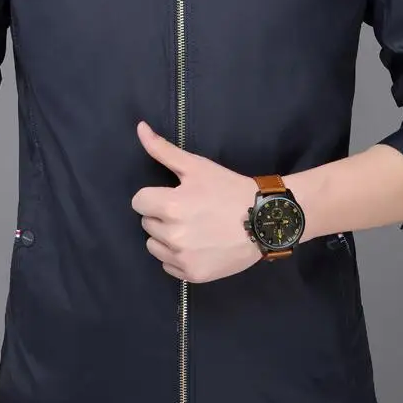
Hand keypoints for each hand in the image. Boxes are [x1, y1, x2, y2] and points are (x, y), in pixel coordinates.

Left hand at [132, 120, 262, 282]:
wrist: (264, 220)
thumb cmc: (228, 189)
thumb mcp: (197, 165)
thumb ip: (163, 150)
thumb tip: (140, 128)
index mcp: (170, 206)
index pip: (138, 202)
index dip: (154, 196)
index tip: (173, 195)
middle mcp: (173, 235)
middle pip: (147, 223)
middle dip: (162, 215)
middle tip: (188, 210)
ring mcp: (183, 258)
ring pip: (154, 246)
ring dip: (166, 237)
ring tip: (192, 228)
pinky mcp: (193, 275)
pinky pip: (168, 266)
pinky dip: (177, 257)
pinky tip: (197, 246)